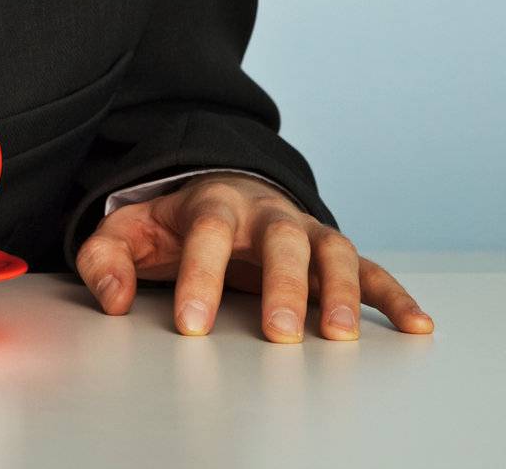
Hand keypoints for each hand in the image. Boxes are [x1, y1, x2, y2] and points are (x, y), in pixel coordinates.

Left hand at [75, 171, 433, 342]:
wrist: (218, 187)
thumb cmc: (172, 222)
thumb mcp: (128, 231)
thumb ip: (106, 259)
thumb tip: (113, 301)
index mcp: (211, 201)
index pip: (206, 233)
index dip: (199, 277)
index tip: (190, 324)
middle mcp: (265, 210)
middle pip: (279, 238)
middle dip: (282, 285)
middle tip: (279, 334)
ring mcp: (303, 228)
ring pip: (330, 250)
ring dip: (340, 290)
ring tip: (341, 334)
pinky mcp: (332, 251)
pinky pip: (370, 269)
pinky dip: (393, 295)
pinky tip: (414, 325)